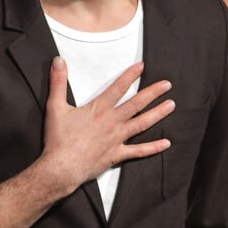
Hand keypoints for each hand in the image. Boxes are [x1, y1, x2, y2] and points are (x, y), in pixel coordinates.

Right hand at [41, 56, 173, 189]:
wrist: (61, 168)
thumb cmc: (58, 138)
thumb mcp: (55, 106)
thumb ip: (58, 82)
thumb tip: (58, 60)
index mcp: (99, 109)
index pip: (118, 87)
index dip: (130, 75)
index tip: (142, 66)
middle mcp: (112, 122)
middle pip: (136, 104)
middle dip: (153, 92)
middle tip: (167, 84)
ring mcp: (117, 139)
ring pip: (142, 124)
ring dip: (157, 114)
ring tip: (171, 105)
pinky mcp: (117, 155)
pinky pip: (139, 151)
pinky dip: (153, 148)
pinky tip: (166, 143)